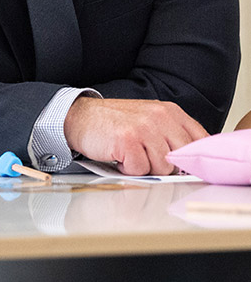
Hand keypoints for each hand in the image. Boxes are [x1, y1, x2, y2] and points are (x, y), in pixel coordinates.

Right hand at [64, 97, 207, 175]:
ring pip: (162, 167)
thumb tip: (191, 163)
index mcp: (170, 111)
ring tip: (131, 154)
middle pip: (181, 158)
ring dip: (145, 168)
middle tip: (147, 159)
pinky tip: (120, 156)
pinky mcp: (128, 140)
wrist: (81, 117)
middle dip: (165, 166)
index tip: (185, 166)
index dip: (194, 158)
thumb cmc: (116, 123)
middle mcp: (160, 116)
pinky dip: (128, 169)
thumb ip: (173, 136)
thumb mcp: (151, 121)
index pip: (200, 139)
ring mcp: (144, 127)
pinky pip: (140, 170)